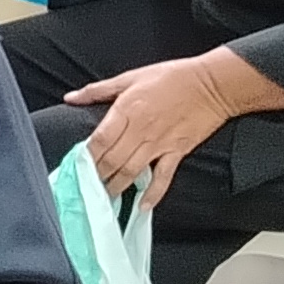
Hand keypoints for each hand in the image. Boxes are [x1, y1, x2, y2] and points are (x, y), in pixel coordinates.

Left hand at [66, 54, 237, 207]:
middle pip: (112, 160)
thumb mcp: (131, 77)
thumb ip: (98, 90)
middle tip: (85, 188)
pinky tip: (141, 206)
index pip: (99, 140)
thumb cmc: (172, 77)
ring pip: (131, 172)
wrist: (214, 84)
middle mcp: (140, 130)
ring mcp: (160, 143)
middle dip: (96, 176)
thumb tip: (70, 98)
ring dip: (116, 188)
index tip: (76, 166)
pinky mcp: (178, 152)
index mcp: (126, 110)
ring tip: (104, 199)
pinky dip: (152, 194)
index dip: (86, 156)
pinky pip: (163, 177)